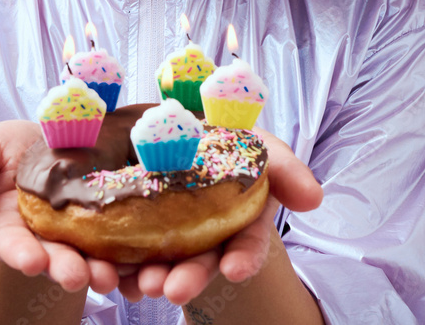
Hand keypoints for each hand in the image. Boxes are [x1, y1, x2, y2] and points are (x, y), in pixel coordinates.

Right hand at [0, 120, 120, 294]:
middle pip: (55, 258)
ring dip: (102, 273)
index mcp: (13, 225)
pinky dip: (134, 265)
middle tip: (79, 277)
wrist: (60, 146)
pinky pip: (126, 253)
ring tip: (112, 278)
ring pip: (91, 262)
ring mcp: (80, 241)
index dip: (20, 252)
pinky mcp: (114, 236)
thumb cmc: (20, 151)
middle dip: (66, 269)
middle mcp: (47, 240)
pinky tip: (145, 272)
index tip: (31, 260)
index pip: (12, 243)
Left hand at [116, 126, 322, 304]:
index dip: (244, 258)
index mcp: (240, 219)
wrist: (180, 136)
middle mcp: (206, 235)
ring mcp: (170, 237)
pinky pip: (124, 254)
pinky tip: (111, 274)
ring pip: (162, 264)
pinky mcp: (133, 233)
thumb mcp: (261, 147)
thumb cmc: (227, 141)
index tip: (234, 269)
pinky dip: (119, 268)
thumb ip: (286, 170)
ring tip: (141, 285)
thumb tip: (313, 198)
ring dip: (151, 278)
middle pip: (201, 261)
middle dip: (190, 277)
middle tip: (174, 289)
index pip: (247, 243)